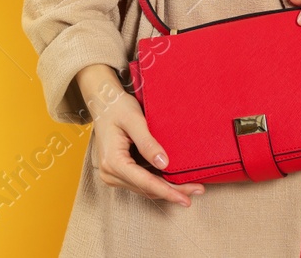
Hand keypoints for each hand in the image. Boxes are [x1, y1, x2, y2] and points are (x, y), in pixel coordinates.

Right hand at [76, 64, 204, 208]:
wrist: (103, 103)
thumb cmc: (117, 107)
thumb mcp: (133, 119)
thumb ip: (147, 142)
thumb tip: (164, 164)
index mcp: (112, 161)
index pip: (144, 182)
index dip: (167, 191)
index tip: (186, 198)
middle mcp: (109, 173)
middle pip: (146, 189)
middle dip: (172, 192)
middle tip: (197, 191)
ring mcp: (112, 174)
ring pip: (144, 189)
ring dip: (166, 189)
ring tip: (190, 188)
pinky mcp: (118, 172)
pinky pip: (141, 182)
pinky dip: (158, 183)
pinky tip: (174, 182)